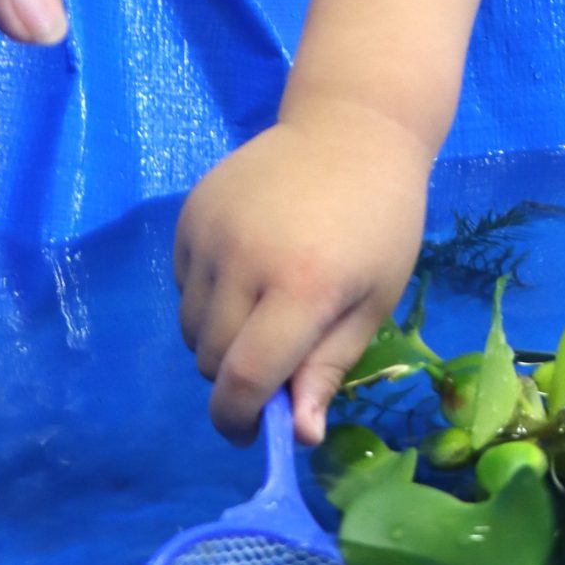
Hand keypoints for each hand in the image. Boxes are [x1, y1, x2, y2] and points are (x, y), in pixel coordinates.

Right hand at [175, 101, 430, 445]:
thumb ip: (328, 368)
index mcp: (302, 287)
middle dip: (237, 377)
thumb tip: (300, 436)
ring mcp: (210, 233)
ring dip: (219, 338)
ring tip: (265, 306)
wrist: (352, 128)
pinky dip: (206, 297)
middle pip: (211, 360)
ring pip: (190, 327)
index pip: (243, 380)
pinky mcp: (189, 213)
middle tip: (277, 355)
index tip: (252, 433)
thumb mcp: (373, 301)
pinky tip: (248, 267)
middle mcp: (244, 260)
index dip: (239, 421)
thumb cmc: (381, 222)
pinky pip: (182, 286)